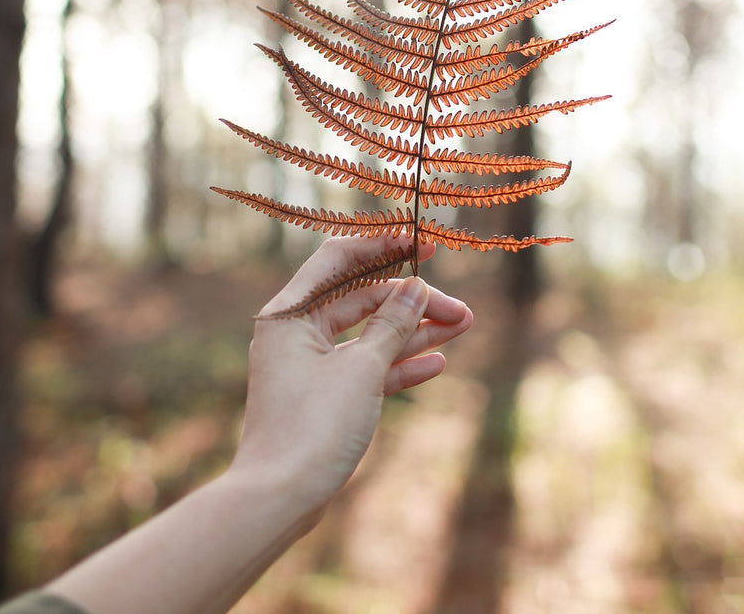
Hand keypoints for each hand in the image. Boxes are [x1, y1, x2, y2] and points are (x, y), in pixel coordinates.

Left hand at [230, 236, 473, 512]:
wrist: (280, 498)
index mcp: (290, 313)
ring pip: (368, 335)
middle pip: (361, 299)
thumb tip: (415, 288)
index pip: (340, 259)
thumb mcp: (362, 369)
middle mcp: (295, 333)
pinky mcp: (322, 398)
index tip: (425, 245)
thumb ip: (392, 324)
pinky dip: (397, 364)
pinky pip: (364, 369)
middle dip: (412, 302)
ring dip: (414, 331)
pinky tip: (436, 361)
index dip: (384, 246)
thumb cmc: (313, 426)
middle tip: (460, 310)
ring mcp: (309, 367)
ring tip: (462, 326)